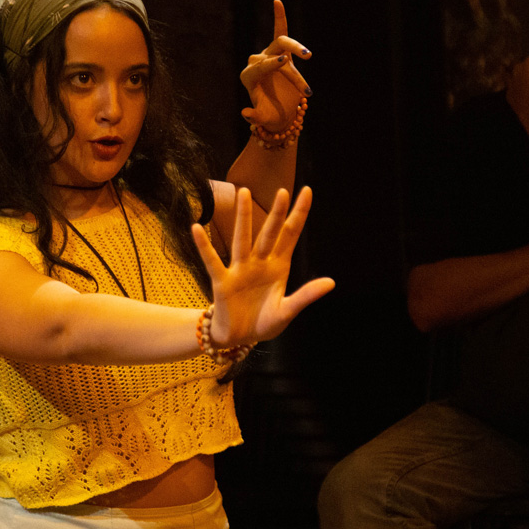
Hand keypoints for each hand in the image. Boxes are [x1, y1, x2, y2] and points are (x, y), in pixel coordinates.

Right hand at [192, 186, 333, 347]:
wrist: (238, 338)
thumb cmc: (262, 322)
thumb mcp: (287, 311)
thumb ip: (306, 296)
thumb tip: (331, 282)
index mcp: (279, 266)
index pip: (291, 234)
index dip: (299, 214)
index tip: (307, 191)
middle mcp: (260, 262)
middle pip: (270, 233)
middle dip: (276, 213)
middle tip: (283, 190)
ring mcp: (240, 270)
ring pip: (243, 239)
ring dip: (244, 218)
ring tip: (244, 192)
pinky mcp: (223, 281)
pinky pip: (212, 261)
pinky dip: (204, 246)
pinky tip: (197, 228)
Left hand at [240, 0, 311, 133]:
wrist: (279, 112)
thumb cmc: (269, 115)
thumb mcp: (263, 118)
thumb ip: (254, 117)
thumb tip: (246, 113)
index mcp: (248, 77)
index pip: (259, 68)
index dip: (270, 64)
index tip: (284, 62)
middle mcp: (256, 62)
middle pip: (271, 54)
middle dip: (285, 57)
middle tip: (300, 59)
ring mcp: (269, 55)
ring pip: (281, 43)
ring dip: (296, 48)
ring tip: (308, 56)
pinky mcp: (281, 52)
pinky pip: (280, 31)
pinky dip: (279, 17)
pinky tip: (277, 2)